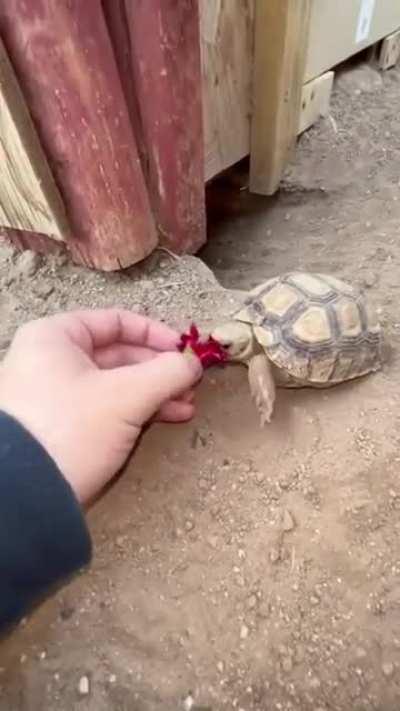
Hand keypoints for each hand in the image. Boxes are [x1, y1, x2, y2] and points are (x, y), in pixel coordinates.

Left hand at [0, 310, 201, 504]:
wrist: (28, 497)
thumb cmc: (71, 430)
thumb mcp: (126, 396)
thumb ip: (166, 372)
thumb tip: (194, 363)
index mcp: (55, 337)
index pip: (115, 321)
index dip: (155, 332)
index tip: (185, 349)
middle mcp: (51, 360)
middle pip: (118, 353)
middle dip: (160, 368)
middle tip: (191, 382)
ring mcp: (55, 394)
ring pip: (116, 383)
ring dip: (155, 391)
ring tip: (187, 404)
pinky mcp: (63, 425)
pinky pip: (107, 406)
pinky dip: (139, 409)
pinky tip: (171, 417)